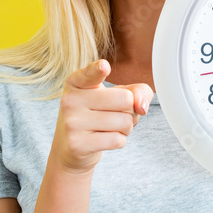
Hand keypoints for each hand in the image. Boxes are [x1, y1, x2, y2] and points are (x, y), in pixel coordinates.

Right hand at [50, 59, 154, 174]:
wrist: (73, 146)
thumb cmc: (97, 114)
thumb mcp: (115, 95)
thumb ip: (136, 91)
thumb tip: (142, 106)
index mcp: (76, 82)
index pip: (90, 74)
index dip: (98, 69)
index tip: (104, 66)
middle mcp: (70, 100)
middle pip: (125, 99)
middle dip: (129, 111)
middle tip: (114, 114)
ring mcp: (72, 123)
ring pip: (124, 122)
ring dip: (126, 128)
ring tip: (109, 127)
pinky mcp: (77, 144)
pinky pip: (117, 140)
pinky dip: (119, 140)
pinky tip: (104, 139)